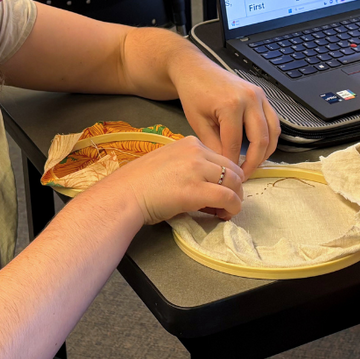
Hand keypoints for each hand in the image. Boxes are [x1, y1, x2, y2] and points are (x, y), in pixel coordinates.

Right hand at [96, 136, 244, 224]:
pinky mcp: (197, 190)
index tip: (221, 191)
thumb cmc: (140, 184)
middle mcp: (196, 151)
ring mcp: (197, 169)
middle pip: (232, 168)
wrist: (124, 195)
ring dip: (235, 199)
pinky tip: (225, 215)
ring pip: (234, 182)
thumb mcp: (169, 164)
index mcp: (189, 143)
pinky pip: (228, 198)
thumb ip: (192, 169)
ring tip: (226, 211)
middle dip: (235, 188)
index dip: (226, 177)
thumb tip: (211, 187)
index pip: (221, 158)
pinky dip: (232, 208)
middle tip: (227, 204)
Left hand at [171, 56, 280, 170]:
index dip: (232, 163)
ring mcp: (259, 95)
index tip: (228, 175)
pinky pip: (273, 121)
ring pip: (273, 131)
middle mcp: (250, 99)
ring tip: (252, 165)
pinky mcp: (262, 95)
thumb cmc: (193, 92)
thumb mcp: (198, 122)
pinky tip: (259, 149)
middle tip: (244, 176)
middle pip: (261, 140)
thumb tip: (227, 165)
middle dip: (254, 162)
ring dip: (266, 152)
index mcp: (231, 105)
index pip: (235, 144)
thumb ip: (213, 145)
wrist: (195, 69)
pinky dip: (269, 137)